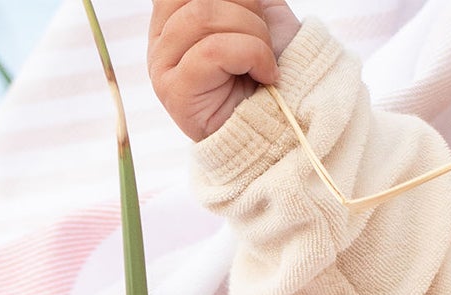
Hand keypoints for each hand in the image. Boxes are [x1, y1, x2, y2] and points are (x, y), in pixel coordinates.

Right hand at [148, 0, 300, 141]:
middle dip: (248, 12)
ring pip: (204, 17)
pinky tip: (266, 76)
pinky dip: (252, 56)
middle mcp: (161, 38)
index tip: (255, 15)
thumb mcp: (255, 15)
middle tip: (265, 43)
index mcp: (174, 16)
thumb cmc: (275, 70)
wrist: (290, 127)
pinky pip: (212, 50)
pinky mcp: (174, 91)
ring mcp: (162, 66)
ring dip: (254, 36)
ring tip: (266, 63)